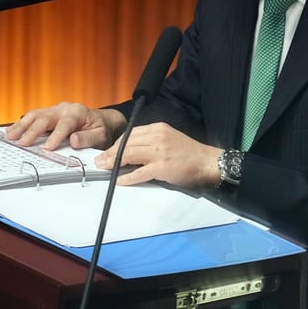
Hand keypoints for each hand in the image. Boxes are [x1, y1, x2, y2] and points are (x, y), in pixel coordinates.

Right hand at [6, 102, 126, 150]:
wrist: (101, 120)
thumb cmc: (100, 129)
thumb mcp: (101, 135)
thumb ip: (88, 138)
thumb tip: (74, 140)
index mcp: (78, 112)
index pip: (65, 124)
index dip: (56, 136)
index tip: (48, 147)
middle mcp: (64, 109)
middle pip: (46, 117)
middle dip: (33, 130)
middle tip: (23, 142)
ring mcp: (55, 110)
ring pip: (35, 114)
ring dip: (22, 125)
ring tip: (11, 135)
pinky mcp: (48, 114)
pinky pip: (33, 116)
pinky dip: (22, 123)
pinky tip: (12, 131)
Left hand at [94, 122, 221, 188]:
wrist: (207, 162)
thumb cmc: (189, 153)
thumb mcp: (168, 138)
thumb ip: (151, 141)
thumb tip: (130, 150)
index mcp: (159, 128)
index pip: (130, 133)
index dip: (115, 143)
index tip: (107, 151)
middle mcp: (158, 137)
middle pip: (126, 143)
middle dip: (110, 153)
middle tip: (100, 161)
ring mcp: (160, 152)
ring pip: (129, 155)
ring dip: (114, 163)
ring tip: (106, 168)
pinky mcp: (162, 167)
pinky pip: (139, 172)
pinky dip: (128, 177)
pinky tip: (121, 180)